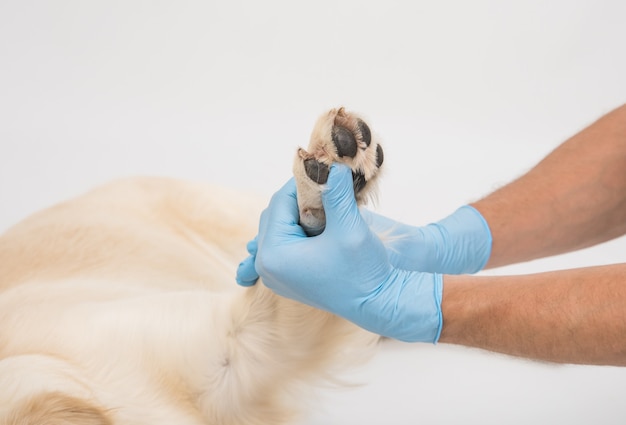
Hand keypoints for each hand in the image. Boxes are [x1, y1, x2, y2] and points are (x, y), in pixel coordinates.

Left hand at [236, 195, 492, 286]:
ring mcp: (275, 274)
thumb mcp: (349, 227)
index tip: (322, 170)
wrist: (377, 302)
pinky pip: (286, 241)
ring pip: (281, 225)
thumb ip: (336, 193)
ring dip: (301, 212)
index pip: (279, 202)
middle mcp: (268, 266)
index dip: (301, 182)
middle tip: (327, 187)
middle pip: (276, 214)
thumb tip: (331, 165)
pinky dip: (301, 228)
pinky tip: (321, 223)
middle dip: (300, 198)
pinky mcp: (287, 276)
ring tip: (328, 205)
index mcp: (274, 254)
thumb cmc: (364, 270)